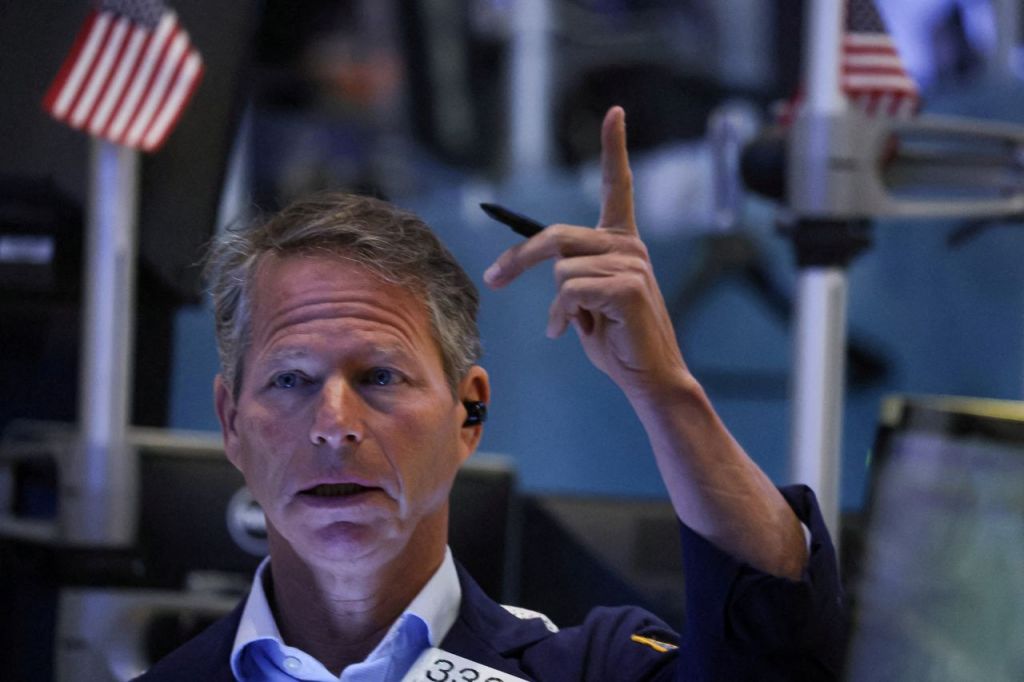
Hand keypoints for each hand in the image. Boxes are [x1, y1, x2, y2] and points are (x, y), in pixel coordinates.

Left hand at [483, 107, 688, 399]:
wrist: (647, 377)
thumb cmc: (615, 341)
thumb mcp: (584, 300)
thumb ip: (570, 274)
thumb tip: (546, 264)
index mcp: (621, 242)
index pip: (618, 185)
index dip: (614, 147)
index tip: (616, 112)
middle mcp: (628, 246)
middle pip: (556, 236)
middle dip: (518, 259)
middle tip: (495, 279)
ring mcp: (631, 264)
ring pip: (560, 270)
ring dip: (554, 305)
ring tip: (570, 324)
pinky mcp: (628, 286)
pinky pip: (569, 291)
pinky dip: (561, 316)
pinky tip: (573, 332)